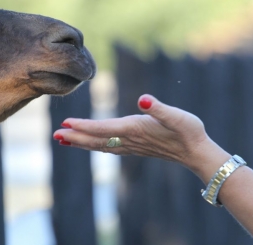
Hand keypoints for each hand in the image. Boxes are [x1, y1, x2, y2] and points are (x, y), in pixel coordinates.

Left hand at [53, 94, 226, 172]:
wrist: (197, 153)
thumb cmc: (189, 131)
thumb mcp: (176, 116)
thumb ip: (159, 108)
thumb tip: (143, 99)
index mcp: (135, 129)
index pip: (103, 128)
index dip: (84, 126)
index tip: (65, 123)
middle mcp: (129, 140)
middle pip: (96, 140)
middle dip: (75, 137)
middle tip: (55, 135)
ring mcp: (131, 146)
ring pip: (100, 146)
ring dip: (80, 142)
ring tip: (63, 140)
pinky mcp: (135, 147)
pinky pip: (108, 148)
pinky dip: (94, 145)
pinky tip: (89, 145)